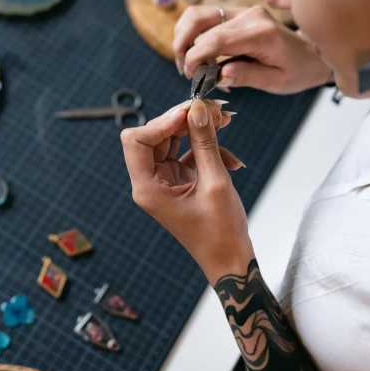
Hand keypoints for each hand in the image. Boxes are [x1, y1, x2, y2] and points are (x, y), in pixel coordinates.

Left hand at [121, 99, 253, 282]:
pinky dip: (209, 149)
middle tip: (213, 109)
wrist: (231, 260)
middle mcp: (151, 182)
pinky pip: (189, 153)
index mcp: (147, 188)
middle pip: (156, 135)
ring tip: (225, 121)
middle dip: (184, 120)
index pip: (137, 140)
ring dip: (199, 130)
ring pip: (174, 141)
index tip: (190, 112)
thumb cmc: (220, 232)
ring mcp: (166, 181)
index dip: (162, 122)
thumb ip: (205, 143)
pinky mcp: (182, 181)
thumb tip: (198, 109)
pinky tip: (232, 157)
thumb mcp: (215, 182)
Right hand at [173, 5, 331, 94]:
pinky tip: (196, 52)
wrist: (312, 53)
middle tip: (186, 72)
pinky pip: (205, 16)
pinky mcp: (237, 12)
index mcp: (261, 34)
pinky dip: (192, 33)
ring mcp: (243, 10)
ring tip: (186, 62)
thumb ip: (248, 77)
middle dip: (185, 49)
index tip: (190, 76)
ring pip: (197, 13)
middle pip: (200, 22)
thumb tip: (220, 75)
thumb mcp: (277, 82)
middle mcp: (250, 15)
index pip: (216, 40)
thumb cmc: (297, 70)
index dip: (195, 57)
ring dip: (183, 37)